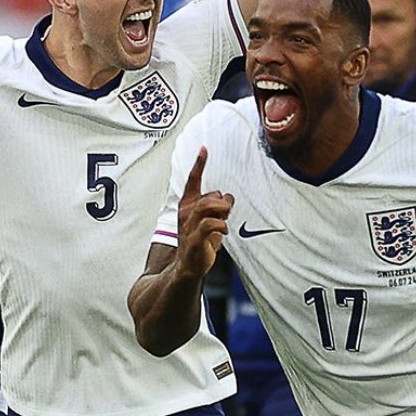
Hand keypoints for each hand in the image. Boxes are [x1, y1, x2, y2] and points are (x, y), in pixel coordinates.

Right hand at [177, 148, 233, 280]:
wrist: (188, 267)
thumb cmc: (200, 243)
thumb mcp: (213, 221)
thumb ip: (221, 207)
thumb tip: (229, 197)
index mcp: (188, 205)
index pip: (193, 180)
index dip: (198, 164)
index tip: (204, 148)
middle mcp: (186, 213)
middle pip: (210, 195)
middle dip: (223, 204)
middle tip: (226, 216)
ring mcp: (188, 226)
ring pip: (208, 205)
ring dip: (222, 212)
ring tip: (225, 222)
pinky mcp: (194, 239)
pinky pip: (210, 224)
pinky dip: (221, 226)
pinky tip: (223, 233)